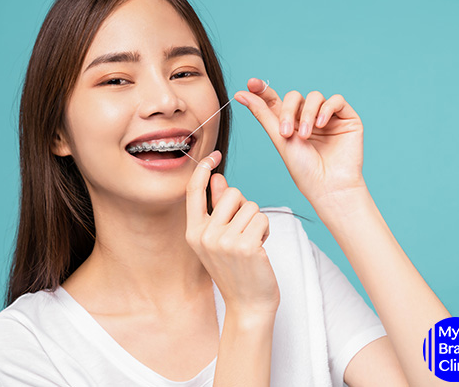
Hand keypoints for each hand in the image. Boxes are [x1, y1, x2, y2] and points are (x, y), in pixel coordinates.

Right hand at [185, 150, 279, 316]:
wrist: (248, 304)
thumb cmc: (236, 270)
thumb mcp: (219, 239)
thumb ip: (217, 207)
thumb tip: (218, 178)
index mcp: (193, 232)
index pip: (193, 191)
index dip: (202, 169)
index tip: (213, 155)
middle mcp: (204, 235)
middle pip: (232, 193)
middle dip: (244, 208)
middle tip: (244, 232)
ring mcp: (223, 241)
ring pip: (250, 206)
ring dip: (257, 222)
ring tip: (251, 243)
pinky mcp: (244, 245)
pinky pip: (261, 218)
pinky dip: (265, 230)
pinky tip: (259, 249)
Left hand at [234, 78, 367, 204]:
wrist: (329, 186)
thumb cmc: (304, 168)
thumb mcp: (279, 138)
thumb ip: (262, 113)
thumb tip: (240, 94)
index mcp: (289, 124)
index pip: (275, 101)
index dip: (263, 90)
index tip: (251, 83)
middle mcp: (308, 118)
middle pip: (294, 97)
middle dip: (288, 111)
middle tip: (285, 133)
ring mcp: (328, 117)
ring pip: (315, 97)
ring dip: (307, 114)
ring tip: (305, 136)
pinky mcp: (347, 118)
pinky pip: (336, 100)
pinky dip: (326, 109)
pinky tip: (321, 125)